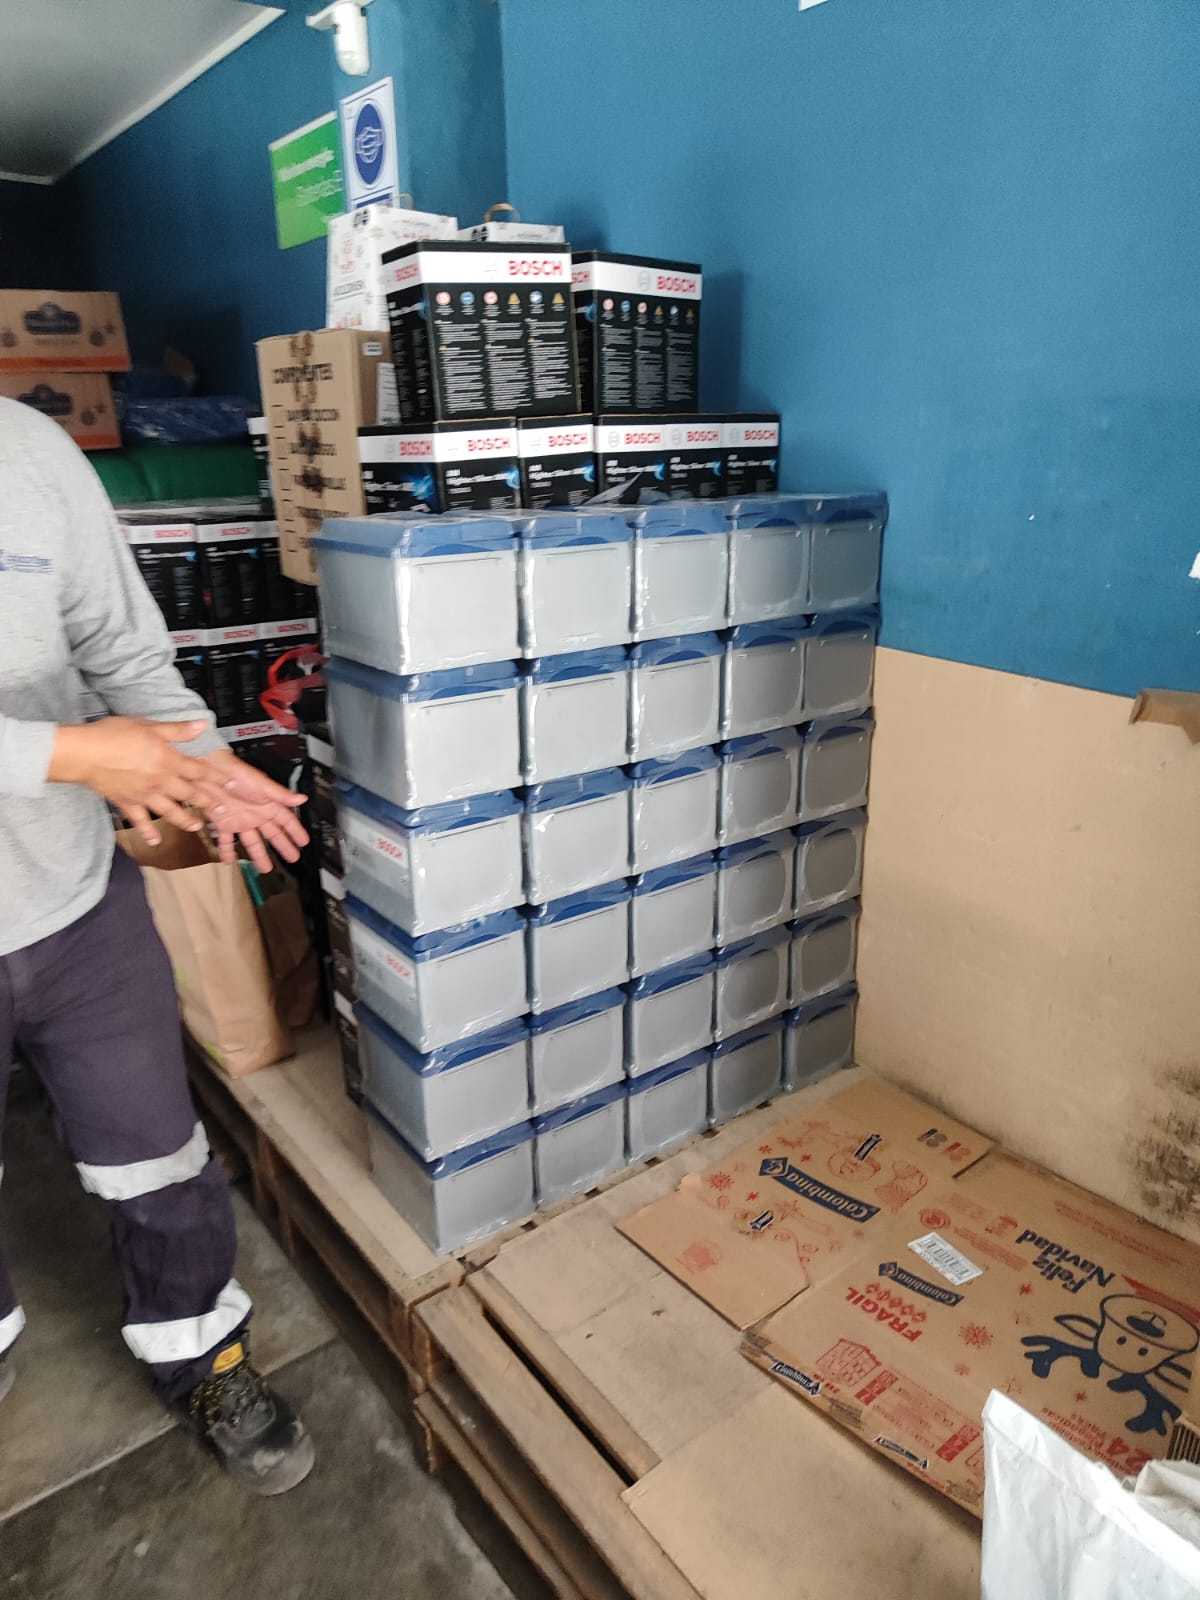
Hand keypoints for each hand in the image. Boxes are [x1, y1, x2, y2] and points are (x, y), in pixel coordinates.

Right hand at [49, 717, 209, 843]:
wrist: (84, 754)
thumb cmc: (114, 735)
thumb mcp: (149, 726)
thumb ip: (177, 730)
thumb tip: (201, 726)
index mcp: (168, 761)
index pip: (199, 771)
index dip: (218, 778)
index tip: (234, 785)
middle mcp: (160, 782)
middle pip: (190, 794)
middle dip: (208, 803)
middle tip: (223, 812)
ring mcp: (144, 795)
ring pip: (170, 811)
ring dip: (185, 820)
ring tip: (197, 826)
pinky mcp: (127, 804)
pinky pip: (140, 821)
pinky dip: (147, 832)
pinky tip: (154, 841)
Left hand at [193, 749, 307, 873]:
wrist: (208, 769)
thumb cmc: (234, 771)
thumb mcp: (260, 783)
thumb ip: (280, 794)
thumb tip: (302, 799)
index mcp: (267, 803)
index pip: (286, 820)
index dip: (295, 831)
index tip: (304, 842)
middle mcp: (255, 813)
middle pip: (272, 834)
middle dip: (283, 846)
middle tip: (293, 858)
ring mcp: (240, 819)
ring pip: (252, 841)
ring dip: (259, 855)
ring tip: (266, 869)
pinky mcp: (222, 822)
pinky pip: (226, 840)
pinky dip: (227, 852)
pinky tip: (230, 862)